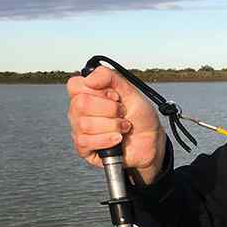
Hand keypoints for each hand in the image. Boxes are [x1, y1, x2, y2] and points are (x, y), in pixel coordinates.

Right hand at [67, 66, 166, 184]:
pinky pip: (85, 142)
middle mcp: (79, 111)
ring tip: (124, 127)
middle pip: (80, 104)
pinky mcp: (84, 149)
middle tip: (122, 114)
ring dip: (112, 126)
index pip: (75, 85)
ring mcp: (79, 130)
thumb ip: (109, 77)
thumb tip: (89, 79)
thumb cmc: (140, 118)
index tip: (115, 97)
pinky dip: (106, 140)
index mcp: (87, 94)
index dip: (98, 91)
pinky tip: (118, 139)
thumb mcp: (130, 91)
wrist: (152, 142)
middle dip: (109, 109)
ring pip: (84, 124)